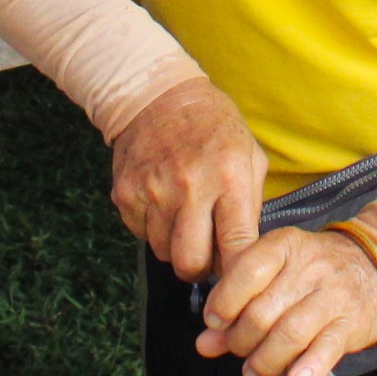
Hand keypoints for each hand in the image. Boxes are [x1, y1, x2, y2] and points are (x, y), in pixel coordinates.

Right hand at [108, 76, 268, 280]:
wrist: (158, 96)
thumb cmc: (213, 128)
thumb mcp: (249, 155)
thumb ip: (251, 205)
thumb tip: (245, 253)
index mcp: (229, 178)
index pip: (236, 246)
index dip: (239, 271)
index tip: (240, 278)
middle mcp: (190, 188)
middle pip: (191, 263)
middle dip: (201, 268)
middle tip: (206, 252)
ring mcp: (153, 192)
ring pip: (164, 253)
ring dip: (176, 246)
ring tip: (185, 218)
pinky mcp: (126, 194)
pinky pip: (141, 234)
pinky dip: (153, 229)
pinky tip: (163, 204)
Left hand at [199, 226, 376, 375]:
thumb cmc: (313, 273)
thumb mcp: (275, 274)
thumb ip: (237, 304)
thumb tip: (204, 343)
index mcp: (283, 246)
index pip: (246, 271)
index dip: (224, 302)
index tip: (215, 322)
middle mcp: (308, 268)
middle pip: (262, 312)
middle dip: (241, 340)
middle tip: (238, 351)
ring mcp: (333, 296)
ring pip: (289, 334)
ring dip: (265, 361)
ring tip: (254, 373)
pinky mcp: (352, 323)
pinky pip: (327, 348)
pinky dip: (309, 368)